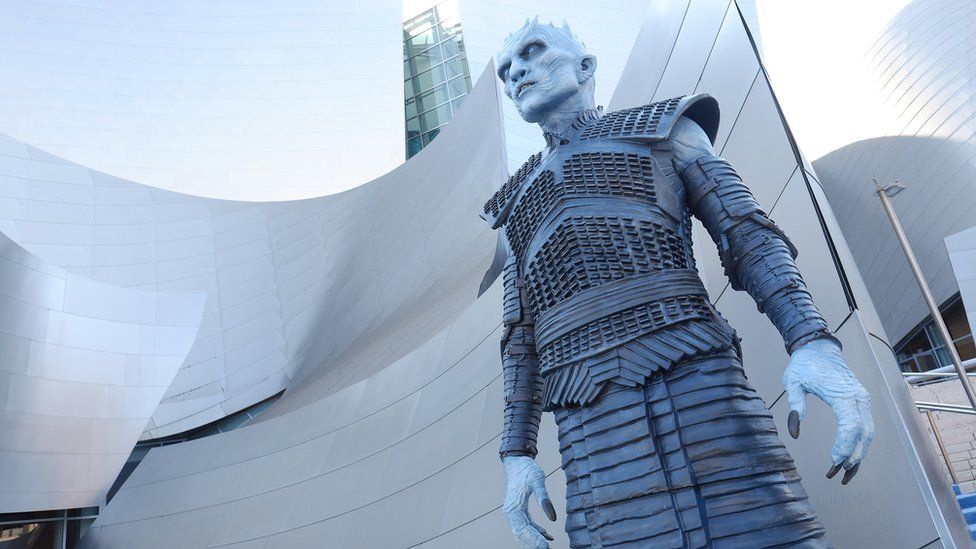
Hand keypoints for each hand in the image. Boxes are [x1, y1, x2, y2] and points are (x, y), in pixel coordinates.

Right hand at [502, 456, 556, 547]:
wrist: (517, 461)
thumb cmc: (526, 469)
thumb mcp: (538, 480)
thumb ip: (545, 499)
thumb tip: (553, 518)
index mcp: (513, 508)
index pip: (522, 530)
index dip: (534, 540)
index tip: (546, 547)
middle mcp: (511, 513)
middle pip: (521, 535)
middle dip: (534, 543)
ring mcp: (514, 512)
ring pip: (522, 532)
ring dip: (534, 539)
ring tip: (548, 546)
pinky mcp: (518, 510)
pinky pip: (526, 525)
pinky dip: (535, 532)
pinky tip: (547, 535)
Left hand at [782, 338, 873, 484]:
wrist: (818, 346)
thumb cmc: (804, 364)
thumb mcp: (792, 383)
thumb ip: (794, 407)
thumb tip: (793, 433)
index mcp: (843, 394)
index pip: (850, 427)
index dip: (844, 448)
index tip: (833, 464)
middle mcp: (858, 398)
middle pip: (863, 434)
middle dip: (852, 457)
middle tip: (837, 475)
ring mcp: (862, 399)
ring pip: (868, 432)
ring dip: (859, 453)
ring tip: (846, 472)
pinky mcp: (861, 400)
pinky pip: (866, 425)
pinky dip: (860, 442)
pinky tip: (850, 455)